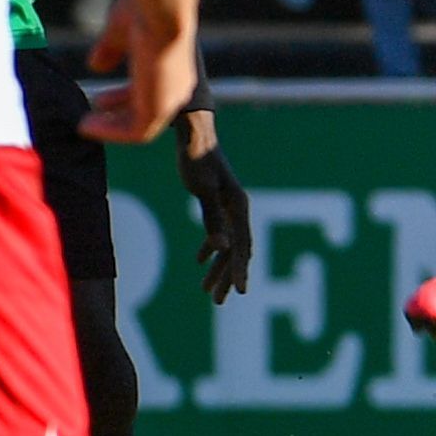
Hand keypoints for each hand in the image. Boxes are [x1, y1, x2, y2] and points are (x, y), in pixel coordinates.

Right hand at [82, 0, 195, 144]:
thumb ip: (110, 49)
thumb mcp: (121, 31)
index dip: (124, 96)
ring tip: (85, 124)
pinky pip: (135, 132)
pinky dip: (110, 132)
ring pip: (141, 124)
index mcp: (174, 66)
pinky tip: (87, 125)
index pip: (150, 88)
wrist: (162, 8)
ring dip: (111, 127)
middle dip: (118, 111)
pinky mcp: (159, 110)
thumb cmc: (146, 10)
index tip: (101, 100)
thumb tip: (96, 66)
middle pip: (147, 108)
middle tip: (93, 110)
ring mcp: (170, 99)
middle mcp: (177, 85)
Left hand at [174, 109, 253, 301]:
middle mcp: (238, 208)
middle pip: (238, 249)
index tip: (239, 293)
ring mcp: (230, 206)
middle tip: (220, 301)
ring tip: (208, 291)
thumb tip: (222, 247)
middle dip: (228, 276)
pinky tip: (200, 260)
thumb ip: (213, 218)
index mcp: (239, 206)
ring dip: (219, 267)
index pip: (242, 246)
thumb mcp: (203, 189)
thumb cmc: (197, 160)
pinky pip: (220, 232)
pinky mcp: (218, 202)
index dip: (240, 271)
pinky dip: (211, 249)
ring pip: (229, 244)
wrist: (193, 134)